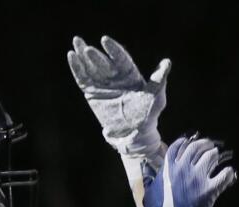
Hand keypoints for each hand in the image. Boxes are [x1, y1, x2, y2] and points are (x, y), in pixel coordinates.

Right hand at [67, 35, 169, 160]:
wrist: (135, 133)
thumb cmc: (148, 114)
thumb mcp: (156, 97)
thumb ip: (159, 79)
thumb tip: (167, 63)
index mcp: (130, 74)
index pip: (120, 58)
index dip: (113, 49)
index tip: (105, 40)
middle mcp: (115, 76)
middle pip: (103, 61)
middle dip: (94, 54)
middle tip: (86, 47)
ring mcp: (103, 84)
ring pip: (91, 67)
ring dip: (82, 55)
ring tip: (75, 42)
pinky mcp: (92, 93)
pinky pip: (83, 78)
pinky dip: (76, 68)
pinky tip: (71, 56)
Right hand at [141, 135, 236, 206]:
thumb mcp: (149, 191)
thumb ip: (149, 177)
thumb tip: (144, 166)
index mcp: (169, 167)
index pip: (179, 145)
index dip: (186, 142)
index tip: (191, 142)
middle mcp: (183, 168)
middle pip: (197, 147)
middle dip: (204, 144)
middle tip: (209, 146)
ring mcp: (197, 177)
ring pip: (211, 156)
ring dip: (215, 155)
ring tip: (217, 157)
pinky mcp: (209, 189)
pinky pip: (224, 175)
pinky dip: (228, 172)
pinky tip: (229, 173)